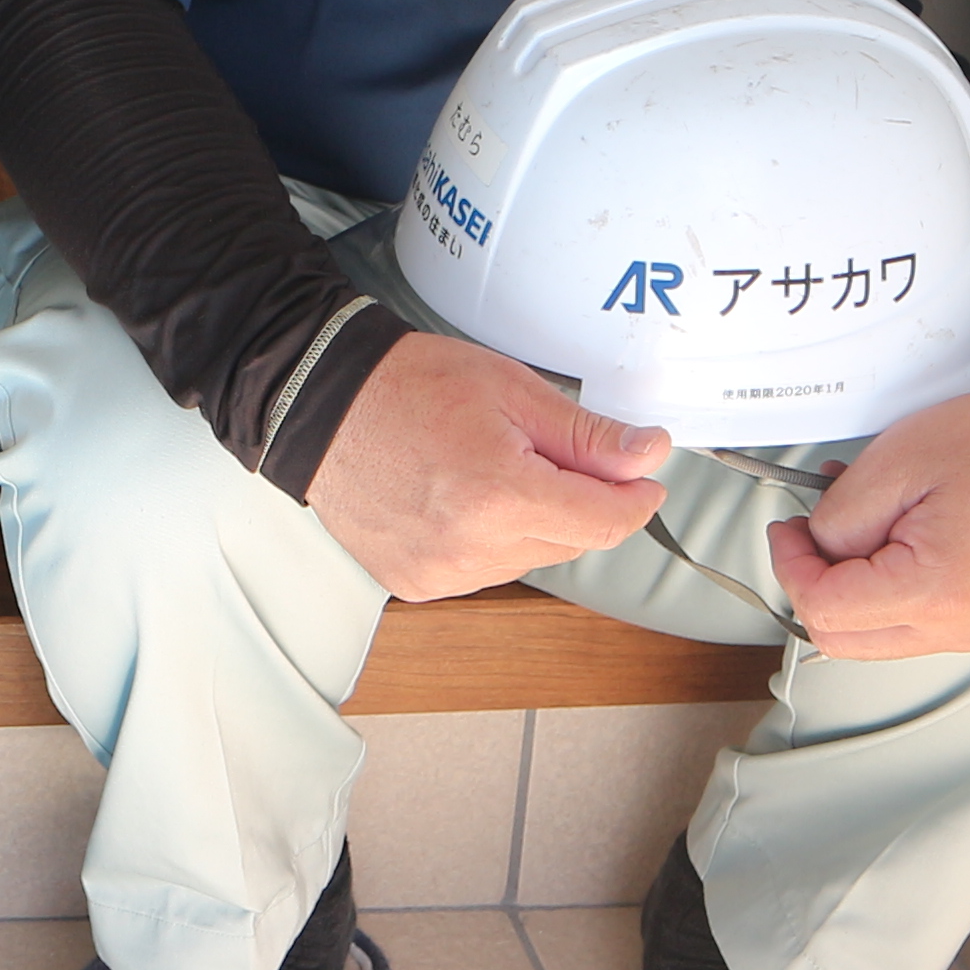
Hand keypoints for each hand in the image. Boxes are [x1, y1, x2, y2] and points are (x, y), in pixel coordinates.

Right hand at [302, 334, 674, 598]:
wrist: (321, 404)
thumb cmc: (406, 386)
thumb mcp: (512, 390)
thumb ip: (588, 435)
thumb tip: (648, 454)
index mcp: (501, 495)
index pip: (606, 522)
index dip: (635, 497)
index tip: (641, 478)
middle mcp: (471, 547)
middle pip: (572, 543)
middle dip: (577, 501)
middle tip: (544, 452)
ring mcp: (441, 572)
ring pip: (529, 559)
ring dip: (531, 523)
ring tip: (487, 471)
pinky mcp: (418, 584)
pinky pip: (484, 570)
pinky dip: (489, 540)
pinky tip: (459, 499)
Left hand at [768, 375, 969, 659]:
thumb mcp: (898, 462)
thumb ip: (841, 515)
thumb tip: (814, 546)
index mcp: (937, 591)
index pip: (825, 610)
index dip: (790, 565)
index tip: (787, 529)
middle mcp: (959, 626)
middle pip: (841, 639)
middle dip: (811, 584)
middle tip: (807, 531)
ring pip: (871, 636)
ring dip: (845, 587)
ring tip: (854, 522)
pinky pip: (907, 621)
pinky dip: (881, 587)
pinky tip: (884, 537)